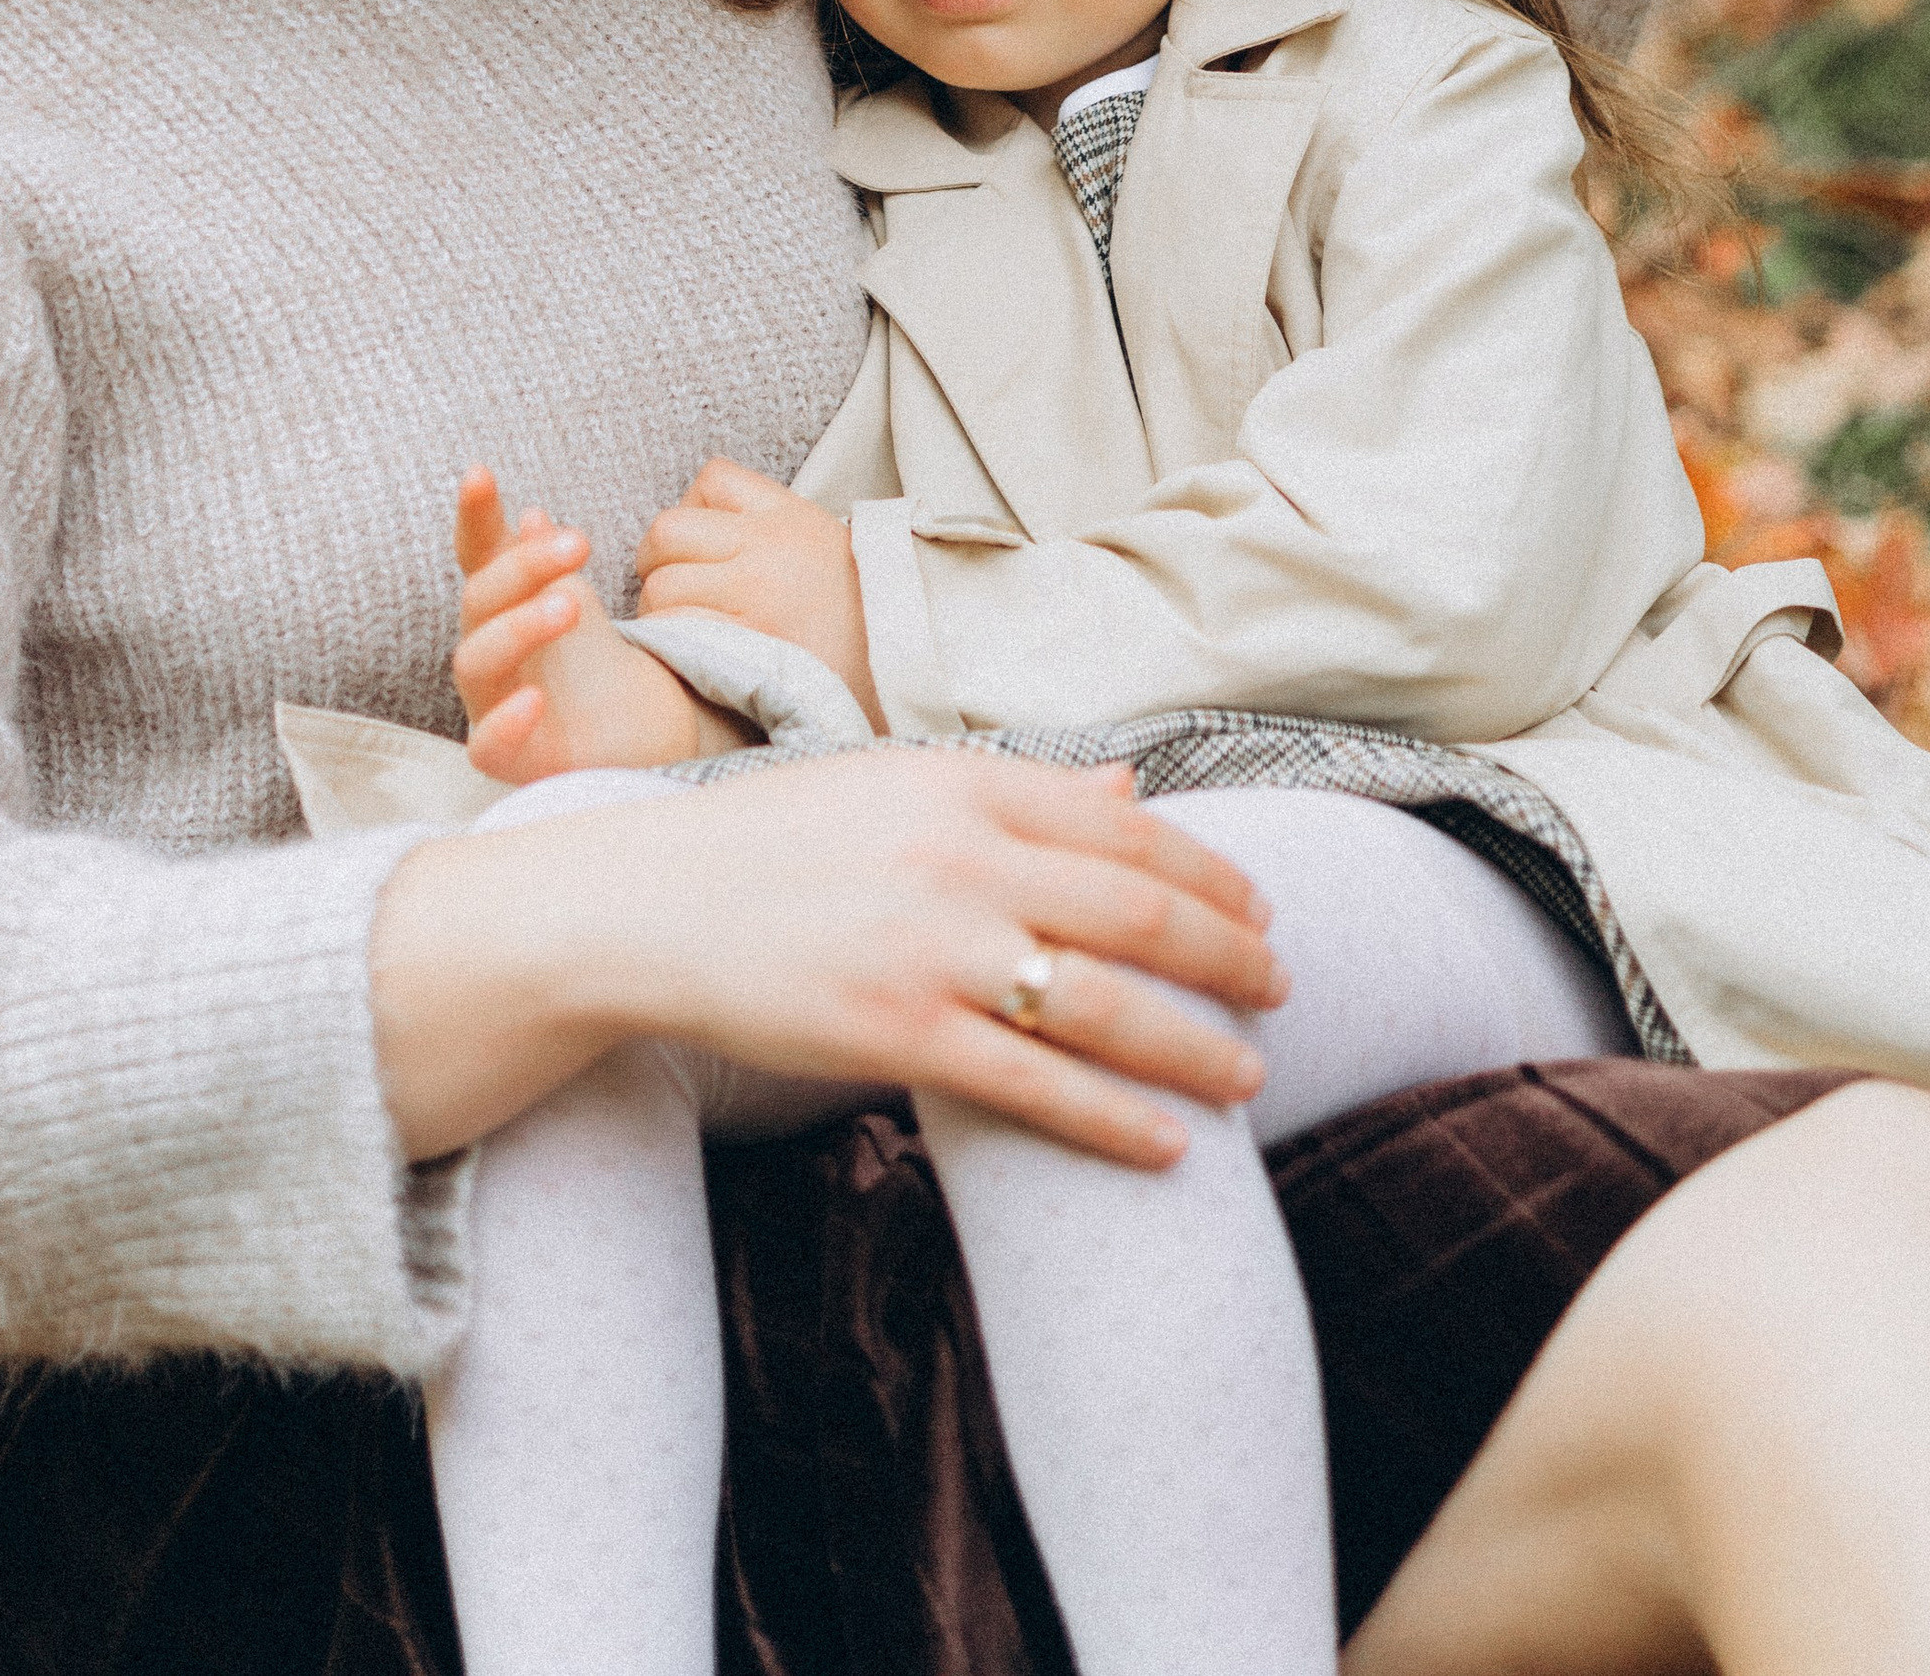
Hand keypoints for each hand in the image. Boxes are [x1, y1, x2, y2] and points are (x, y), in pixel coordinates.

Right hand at [372, 746, 1288, 1166]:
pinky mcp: (896, 1034)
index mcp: (960, 783)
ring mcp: (930, 950)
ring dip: (1194, 1046)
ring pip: (1104, 1005)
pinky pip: (1035, 1086)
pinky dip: (1116, 1119)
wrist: (647, 905)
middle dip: (1229, 955)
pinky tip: (1170, 1145)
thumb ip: (1020, 790)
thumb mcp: (895, 785)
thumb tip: (1133, 791)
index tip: (1260, 905)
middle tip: (1282, 986)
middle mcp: (958, 857)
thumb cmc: (774, 842)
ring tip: (1247, 1076)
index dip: (1210, 872)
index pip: (1125, 828)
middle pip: (1138, 912)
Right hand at [453, 467, 734, 785]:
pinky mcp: (513, 759)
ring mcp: (493, 706)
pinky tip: (533, 700)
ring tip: (570, 607)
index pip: (477, 556)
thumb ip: (548, 565)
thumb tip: (532, 515)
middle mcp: (488, 653)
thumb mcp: (580, 604)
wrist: (645, 738)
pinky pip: (487, 746)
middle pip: (478, 602)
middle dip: (522, 569)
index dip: (473, 517)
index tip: (480, 473)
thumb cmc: (602, 669)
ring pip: (476, 663)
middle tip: (578, 544)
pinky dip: (504, 721)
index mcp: (502, 609)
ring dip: (518, 628)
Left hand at [637, 459, 882, 727]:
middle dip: (658, 562)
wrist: (903, 679)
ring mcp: (755, 595)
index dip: (694, 510)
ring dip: (660, 612)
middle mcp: (769, 547)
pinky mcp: (744, 645)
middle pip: (667, 530)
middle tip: (676, 592)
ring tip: (685, 632)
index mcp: (792, 517)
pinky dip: (670, 646)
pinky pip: (674, 631)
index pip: (713, 479)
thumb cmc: (857, 622)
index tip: (702, 547)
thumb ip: (769, 532)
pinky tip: (692, 660)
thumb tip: (704, 528)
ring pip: (660, 586)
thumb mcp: (825, 550)